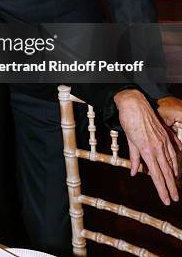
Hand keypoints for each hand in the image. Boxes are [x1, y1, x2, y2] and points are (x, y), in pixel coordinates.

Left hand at [114, 89, 179, 204]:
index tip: (166, 200)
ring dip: (173, 174)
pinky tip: (176, 166)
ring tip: (174, 185)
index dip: (162, 189)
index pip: (157, 175)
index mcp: (147, 151)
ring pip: (171, 161)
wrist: (134, 103)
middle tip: (174, 199)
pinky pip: (173, 150)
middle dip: (171, 187)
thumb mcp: (129, 141)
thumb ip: (134, 158)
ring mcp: (163, 140)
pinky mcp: (165, 134)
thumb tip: (134, 172)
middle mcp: (157, 147)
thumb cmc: (129, 121)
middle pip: (166, 172)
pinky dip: (175, 159)